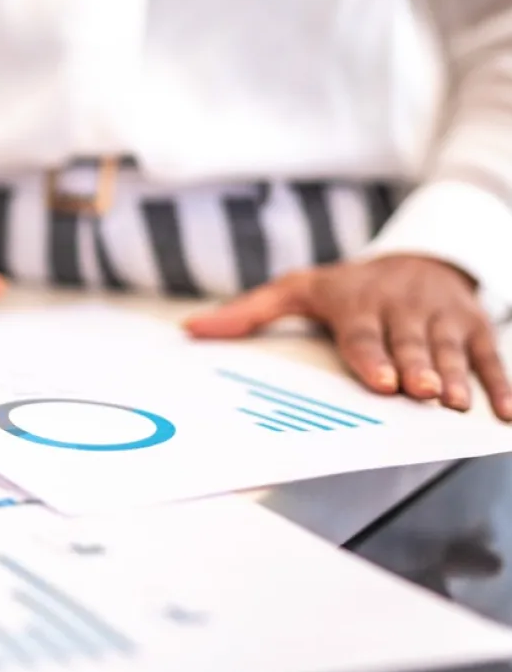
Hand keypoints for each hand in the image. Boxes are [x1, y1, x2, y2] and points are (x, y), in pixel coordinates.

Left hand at [184, 255, 511, 420]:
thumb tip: (190, 330)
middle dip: (416, 368)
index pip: (363, 334)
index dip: (373, 358)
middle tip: (422, 394)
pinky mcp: (474, 327)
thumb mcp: (296, 290)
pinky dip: (501, 383)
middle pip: (410, 344)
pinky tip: (504, 412)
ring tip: (455, 404)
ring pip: (450, 351)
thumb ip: (248, 312)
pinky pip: (490, 356)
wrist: (416, 259)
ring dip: (454, 378)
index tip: (380, 382)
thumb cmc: (347, 287)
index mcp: (358, 302)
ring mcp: (441, 317)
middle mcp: (402, 307)